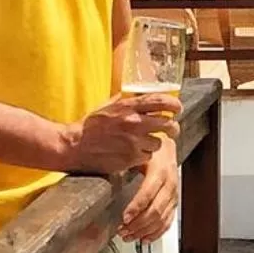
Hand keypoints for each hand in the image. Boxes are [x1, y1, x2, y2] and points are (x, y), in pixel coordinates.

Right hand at [62, 93, 179, 173]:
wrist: (75, 145)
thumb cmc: (90, 125)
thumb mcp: (108, 105)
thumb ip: (125, 100)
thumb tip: (140, 94)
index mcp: (128, 106)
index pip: (161, 101)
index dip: (174, 104)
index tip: (178, 108)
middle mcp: (133, 122)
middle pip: (168, 124)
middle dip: (173, 128)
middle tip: (172, 130)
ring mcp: (133, 141)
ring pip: (159, 143)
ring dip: (154, 144)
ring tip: (143, 143)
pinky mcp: (131, 158)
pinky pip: (147, 157)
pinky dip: (143, 156)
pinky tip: (133, 153)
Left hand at [119, 140, 178, 242]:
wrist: (166, 147)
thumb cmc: (150, 151)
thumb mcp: (136, 153)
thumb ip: (123, 165)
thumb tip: (105, 177)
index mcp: (159, 172)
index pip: (148, 194)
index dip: (136, 208)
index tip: (124, 219)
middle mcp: (169, 185)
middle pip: (155, 211)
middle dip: (138, 224)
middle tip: (123, 231)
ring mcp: (173, 195)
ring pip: (162, 219)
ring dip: (145, 231)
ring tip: (129, 236)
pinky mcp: (174, 202)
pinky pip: (168, 221)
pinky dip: (157, 232)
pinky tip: (145, 238)